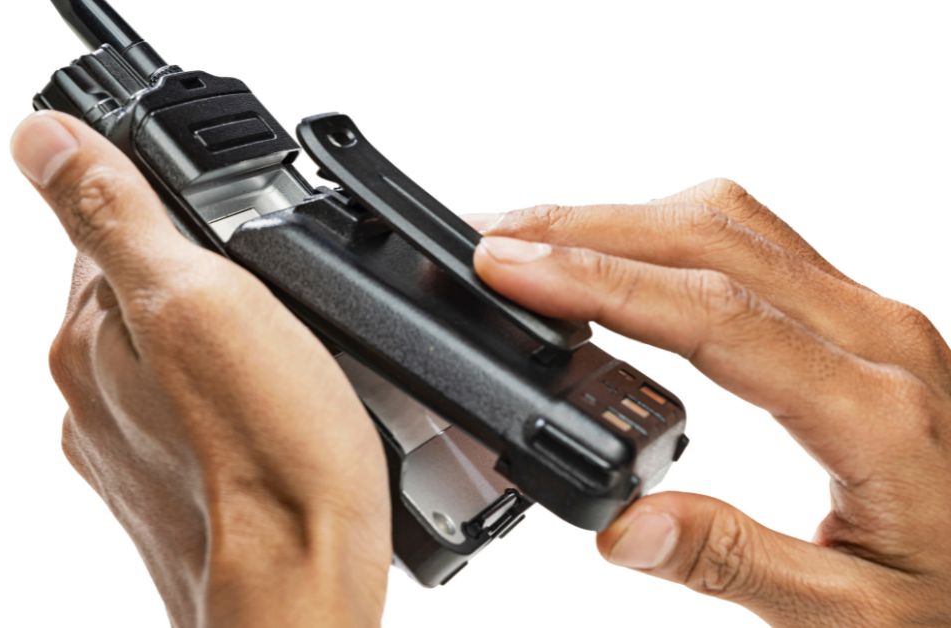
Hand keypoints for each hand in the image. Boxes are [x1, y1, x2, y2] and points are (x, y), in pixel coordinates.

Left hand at [11, 112, 390, 627]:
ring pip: (186, 352)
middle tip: (285, 308)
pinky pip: (207, 410)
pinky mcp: (174, 483)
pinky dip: (242, 398)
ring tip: (297, 367)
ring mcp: (132, 445)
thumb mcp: (202, 302)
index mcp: (90, 336)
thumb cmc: (270, 464)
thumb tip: (40, 140)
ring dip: (237, 340)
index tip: (239, 237)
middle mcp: (94, 392)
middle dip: (217, 279)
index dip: (182, 213)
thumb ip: (117, 215)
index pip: (111, 225)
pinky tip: (287, 417)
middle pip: (153, 290)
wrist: (299, 598)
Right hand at [467, 179, 950, 624]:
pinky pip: (748, 241)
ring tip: (528, 241)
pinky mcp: (853, 314)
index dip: (598, 282)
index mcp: (877, 411)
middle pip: (711, 238)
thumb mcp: (851, 617)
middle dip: (584, 227)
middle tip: (488, 239)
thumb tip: (622, 525)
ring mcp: (868, 316)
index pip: (713, 315)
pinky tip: (609, 259)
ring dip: (618, 219)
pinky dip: (659, 234)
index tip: (508, 266)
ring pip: (728, 223)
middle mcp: (877, 337)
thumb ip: (732, 563)